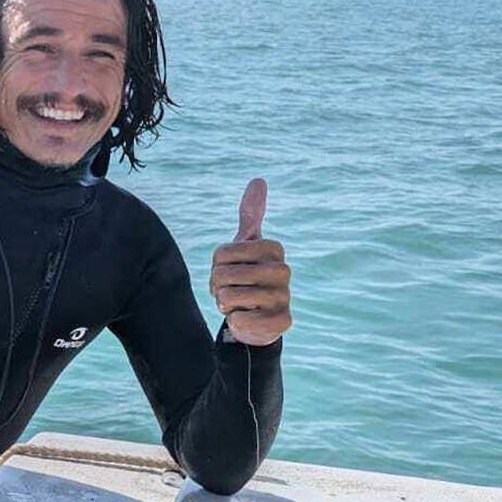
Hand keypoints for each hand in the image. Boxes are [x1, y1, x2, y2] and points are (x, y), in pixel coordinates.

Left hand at [210, 178, 292, 345]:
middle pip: (222, 275)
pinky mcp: (282, 322)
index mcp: (273, 249)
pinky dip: (236, 321)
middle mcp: (283, 271)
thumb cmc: (248, 276)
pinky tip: (249, 318)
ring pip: (228, 297)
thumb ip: (251, 214)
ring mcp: (284, 297)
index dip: (217, 264)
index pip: (221, 252)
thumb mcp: (246, 244)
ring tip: (241, 304)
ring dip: (226, 304)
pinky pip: (240, 320)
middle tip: (233, 289)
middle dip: (218, 286)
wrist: (258, 317)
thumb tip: (259, 180)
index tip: (230, 268)